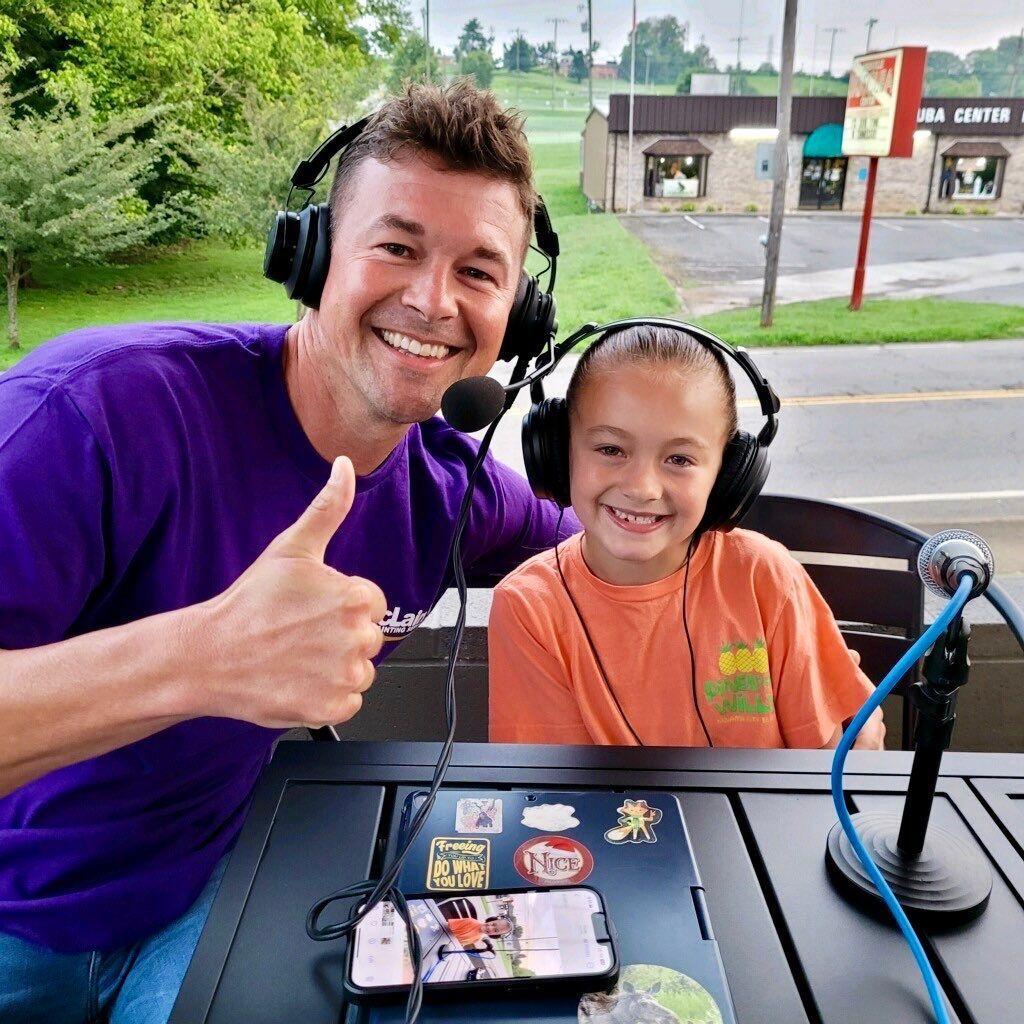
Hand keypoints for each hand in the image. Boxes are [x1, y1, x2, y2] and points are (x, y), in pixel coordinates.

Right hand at [186, 457, 385, 728]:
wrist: (207, 656)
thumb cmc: (249, 604)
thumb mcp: (292, 548)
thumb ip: (328, 507)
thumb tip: (345, 466)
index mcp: (354, 597)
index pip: (371, 604)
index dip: (340, 606)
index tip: (310, 610)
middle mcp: (355, 638)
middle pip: (368, 639)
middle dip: (340, 637)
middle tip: (299, 634)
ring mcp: (344, 676)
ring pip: (360, 672)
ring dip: (335, 668)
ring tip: (296, 657)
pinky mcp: (331, 708)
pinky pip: (349, 702)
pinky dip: (327, 697)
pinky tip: (297, 681)